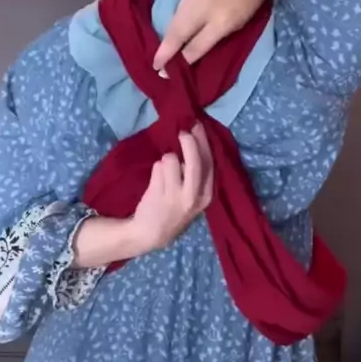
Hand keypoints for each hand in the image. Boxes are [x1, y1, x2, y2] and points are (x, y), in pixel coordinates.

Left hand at [72, 125, 212, 268]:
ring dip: (167, 159)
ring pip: (172, 159)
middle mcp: (193, 196)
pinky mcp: (158, 193)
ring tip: (165, 173)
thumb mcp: (194, 197)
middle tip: (183, 131)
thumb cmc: (174, 209)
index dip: (204, 143)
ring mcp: (175, 196)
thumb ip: (197, 174)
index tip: (198, 127)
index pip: (209, 163)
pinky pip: (158, 166)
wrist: (151, 233)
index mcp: (206, 196)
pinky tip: (156, 182)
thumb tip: (194, 140)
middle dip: (190, 142)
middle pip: (195, 161)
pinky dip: (156, 169)